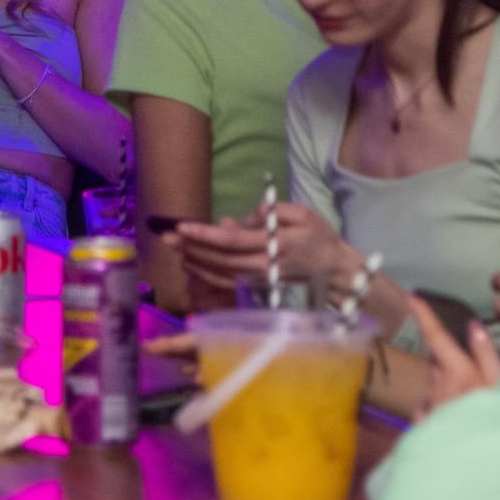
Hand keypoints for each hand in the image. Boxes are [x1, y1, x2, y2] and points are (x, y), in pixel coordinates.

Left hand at [167, 203, 351, 289]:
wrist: (333, 270)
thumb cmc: (319, 236)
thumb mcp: (302, 213)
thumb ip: (271, 213)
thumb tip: (243, 220)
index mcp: (274, 245)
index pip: (232, 241)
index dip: (204, 235)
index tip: (182, 227)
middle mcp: (263, 266)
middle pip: (219, 258)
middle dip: (191, 248)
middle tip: (166, 236)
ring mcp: (259, 279)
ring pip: (220, 273)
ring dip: (194, 261)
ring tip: (173, 248)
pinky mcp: (257, 286)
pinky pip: (227, 282)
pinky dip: (206, 274)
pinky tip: (191, 265)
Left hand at [409, 294, 499, 419]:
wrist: (475, 469)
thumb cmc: (496, 424)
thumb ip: (487, 354)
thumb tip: (473, 326)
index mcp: (458, 372)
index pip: (437, 337)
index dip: (424, 315)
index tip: (411, 295)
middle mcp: (438, 385)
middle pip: (438, 362)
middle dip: (449, 362)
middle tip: (474, 379)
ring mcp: (429, 406)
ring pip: (434, 384)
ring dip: (447, 387)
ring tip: (471, 405)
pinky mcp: (423, 424)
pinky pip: (428, 407)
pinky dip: (439, 408)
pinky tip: (455, 420)